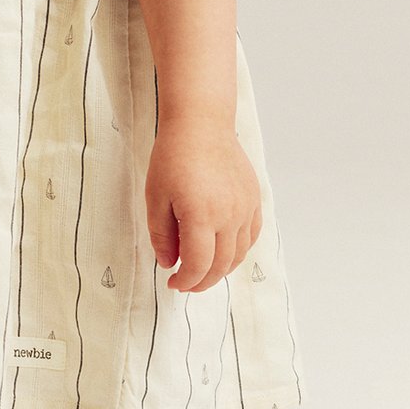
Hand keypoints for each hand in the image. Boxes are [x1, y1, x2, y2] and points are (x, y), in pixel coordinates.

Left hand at [145, 117, 262, 292]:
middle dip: (202, 281)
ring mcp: (246, 208)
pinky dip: (238, 251)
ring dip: (221, 269)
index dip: (186, 281)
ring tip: (203, 270)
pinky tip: (223, 251)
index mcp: (201, 215)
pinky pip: (251, 236)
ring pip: (239, 254)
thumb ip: (162, 236)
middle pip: (221, 265)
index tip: (173, 283)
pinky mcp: (254, 199)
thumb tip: (169, 263)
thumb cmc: (173, 157)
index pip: (198, 265)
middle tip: (186, 284)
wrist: (201, 124)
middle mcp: (229, 215)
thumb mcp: (156, 198)